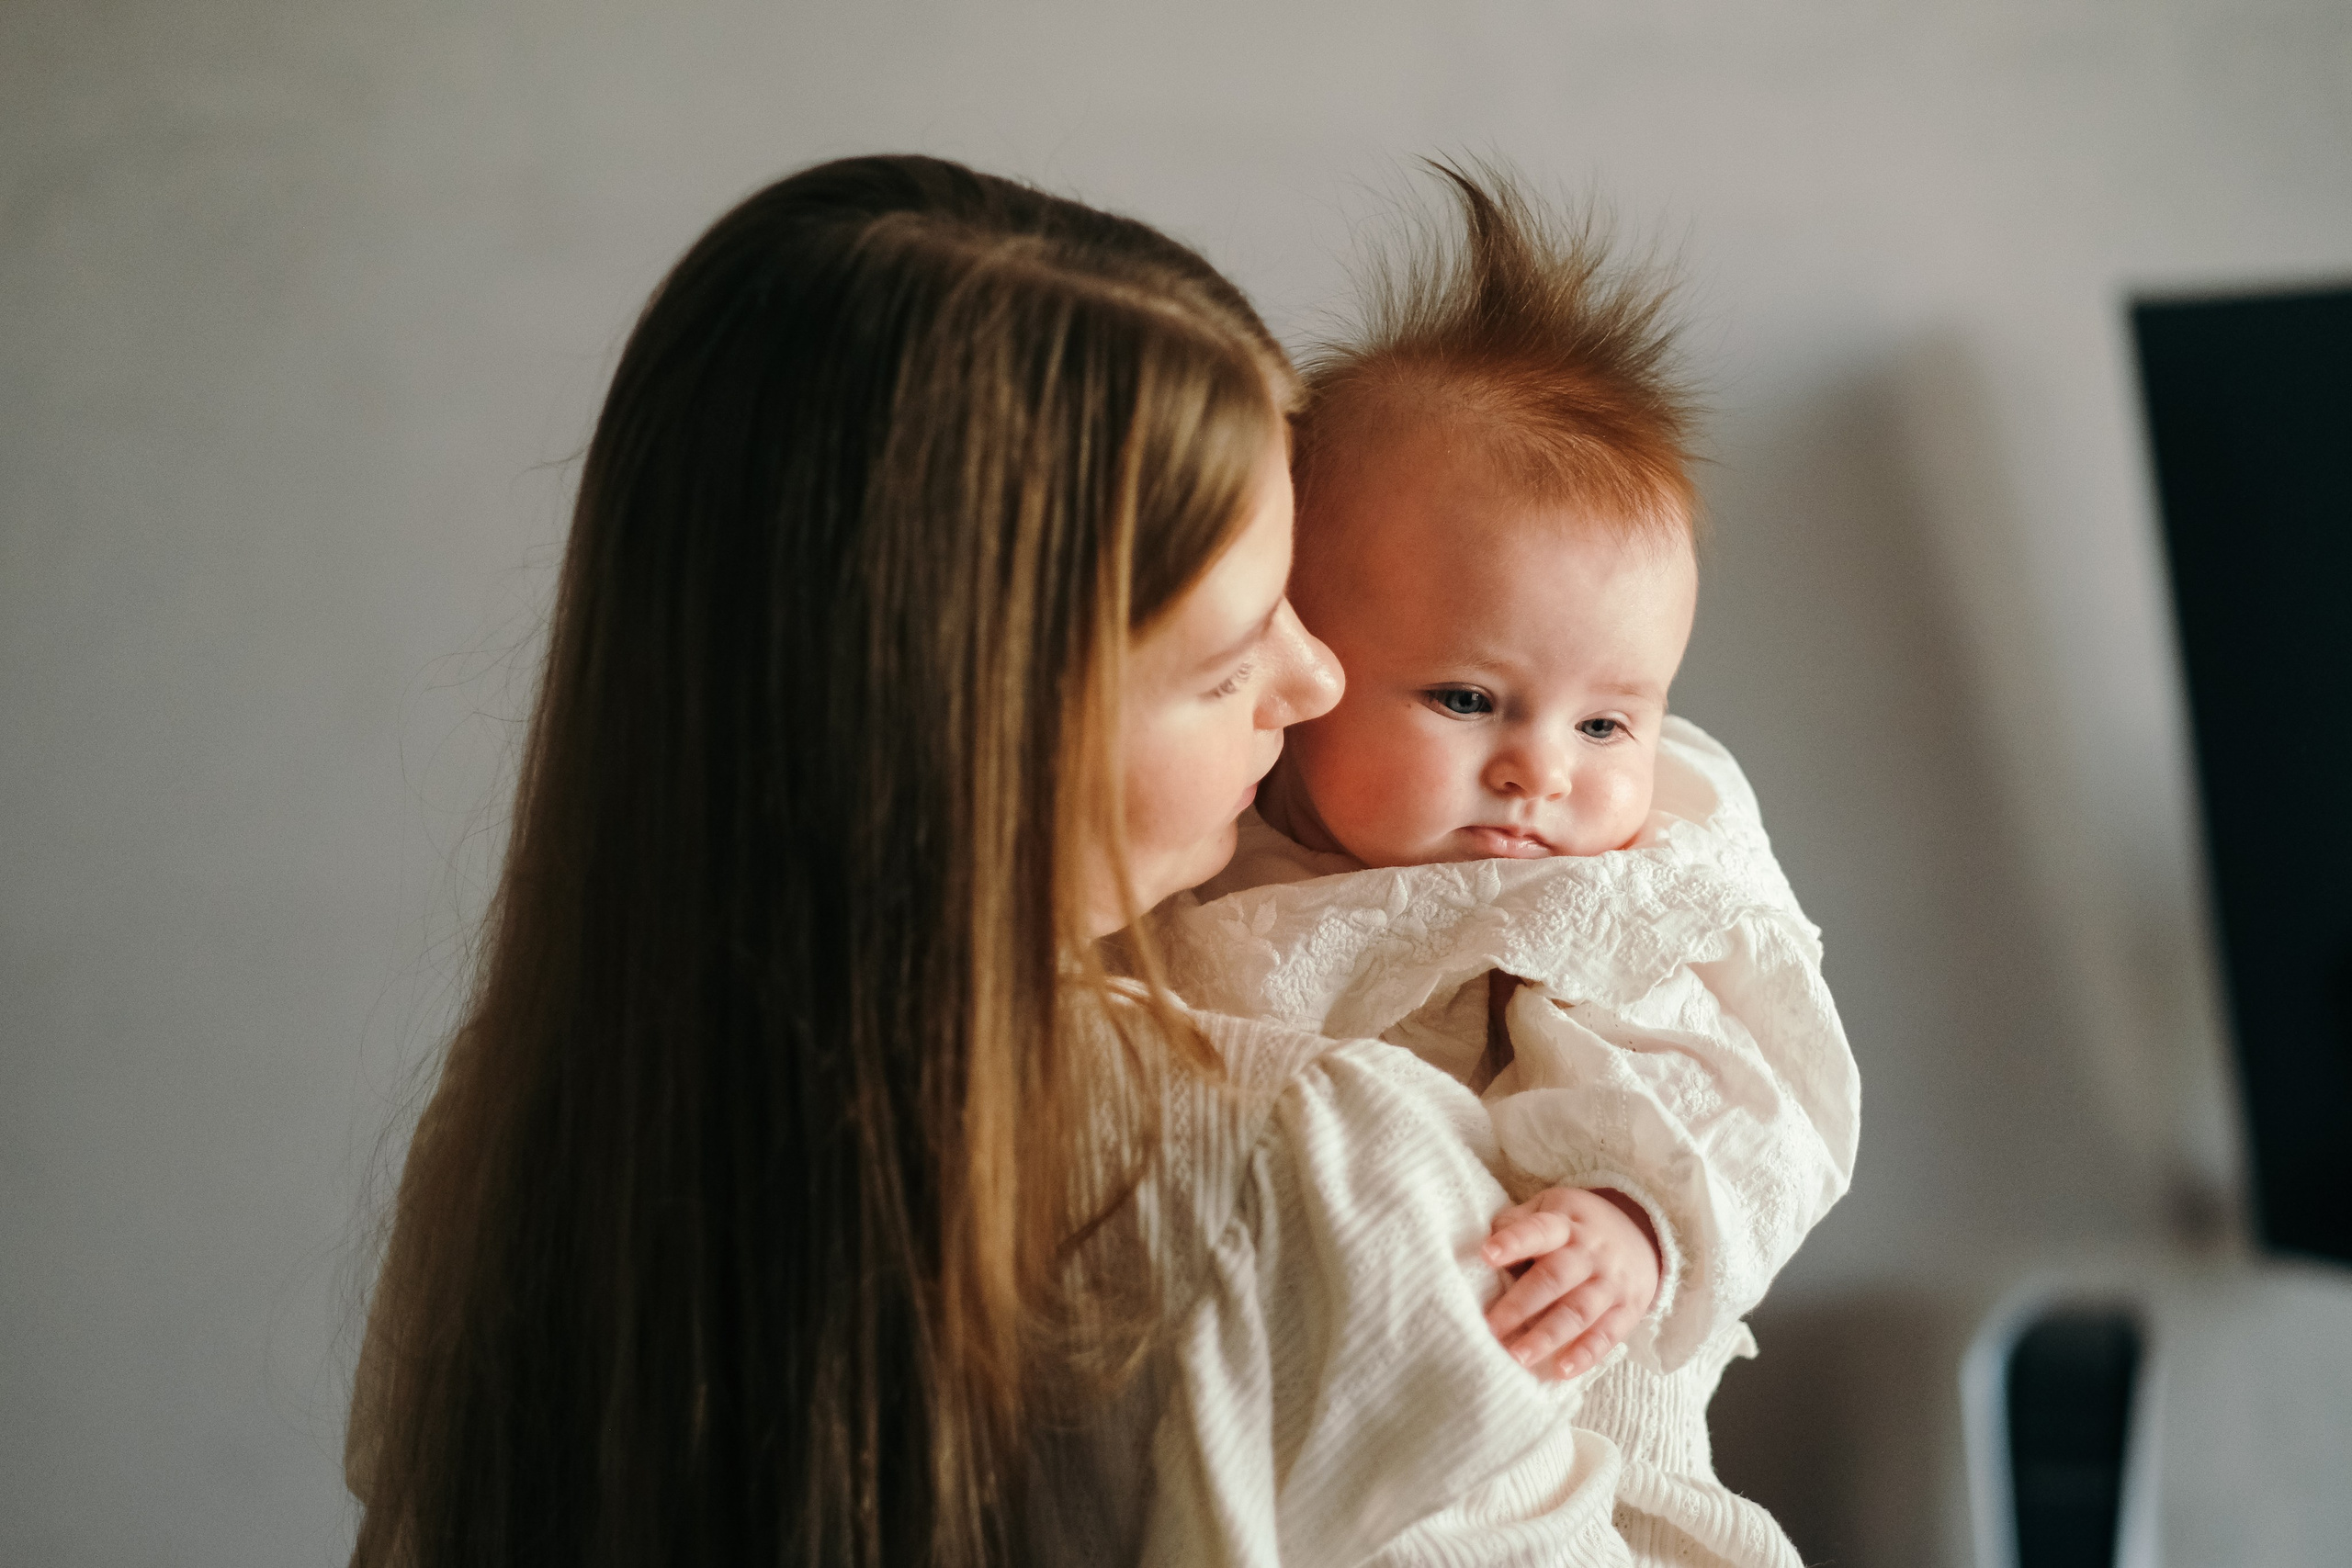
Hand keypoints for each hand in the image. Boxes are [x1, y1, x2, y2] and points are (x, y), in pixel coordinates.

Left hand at [1481, 1186, 1661, 1379]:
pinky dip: (1586, 1354)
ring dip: (1547, 1337)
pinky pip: (1608, 1335)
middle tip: (1490, 1328)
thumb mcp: (1551, 1207)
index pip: (1539, 1230)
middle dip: (1521, 1305)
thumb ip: (1518, 1223)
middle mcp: (1589, 1253)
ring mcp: (1610, 1283)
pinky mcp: (1628, 1310)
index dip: (1514, 1241)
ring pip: (1578, 1311)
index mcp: (1565, 1224)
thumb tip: (1483, 1244)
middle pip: (1555, 1278)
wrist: (1644, 1233)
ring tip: (1518, 1358)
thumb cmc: (1578, 1225)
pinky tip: (1562, 1371)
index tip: (1486, 1255)